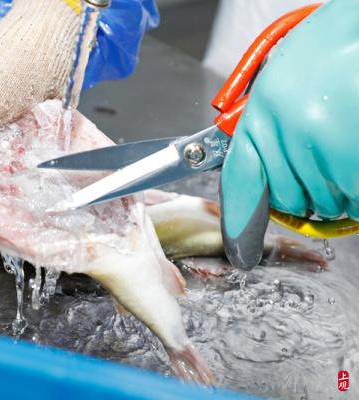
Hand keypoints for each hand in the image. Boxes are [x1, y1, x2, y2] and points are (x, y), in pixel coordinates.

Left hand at [220, 0, 358, 268]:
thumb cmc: (338, 47)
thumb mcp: (288, 79)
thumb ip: (270, 126)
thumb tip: (264, 169)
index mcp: (264, 109)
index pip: (242, 180)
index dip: (240, 220)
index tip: (241, 248)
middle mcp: (290, 130)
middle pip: (290, 199)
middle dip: (308, 189)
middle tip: (326, 154)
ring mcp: (327, 146)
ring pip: (329, 202)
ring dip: (341, 186)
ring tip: (349, 139)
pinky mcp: (356, 161)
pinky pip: (356, 198)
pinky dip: (358, 186)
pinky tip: (358, 149)